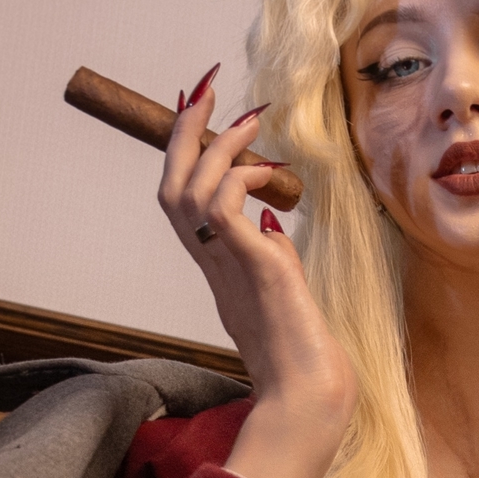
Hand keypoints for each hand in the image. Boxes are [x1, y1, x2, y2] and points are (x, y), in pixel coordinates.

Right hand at [160, 68, 356, 477]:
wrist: (306, 391)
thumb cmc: (300, 350)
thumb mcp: (282, 287)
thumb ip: (270, 253)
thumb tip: (270, 220)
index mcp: (217, 266)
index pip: (185, 200)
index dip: (185, 156)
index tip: (198, 111)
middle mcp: (211, 263)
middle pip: (172, 184)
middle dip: (184, 131)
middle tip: (204, 86)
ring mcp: (224, 265)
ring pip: (190, 187)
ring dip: (219, 145)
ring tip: (251, 122)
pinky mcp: (248, 265)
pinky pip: (223, 203)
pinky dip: (242, 176)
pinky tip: (271, 173)